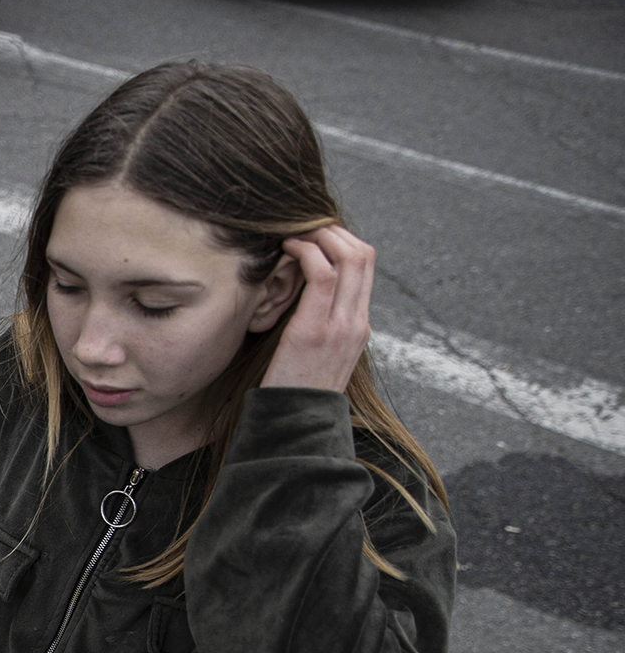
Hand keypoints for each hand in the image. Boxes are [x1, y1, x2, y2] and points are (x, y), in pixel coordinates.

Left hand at [259, 225, 373, 394]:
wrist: (294, 427)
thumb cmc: (294, 392)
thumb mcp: (314, 356)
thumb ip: (316, 328)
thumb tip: (295, 302)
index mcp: (359, 326)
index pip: (365, 266)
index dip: (342, 240)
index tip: (313, 234)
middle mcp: (357, 322)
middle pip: (363, 254)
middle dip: (333, 230)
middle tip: (301, 225)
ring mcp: (341, 325)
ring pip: (349, 257)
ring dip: (320, 235)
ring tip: (293, 234)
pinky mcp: (315, 331)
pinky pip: (323, 275)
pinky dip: (307, 253)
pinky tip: (287, 250)